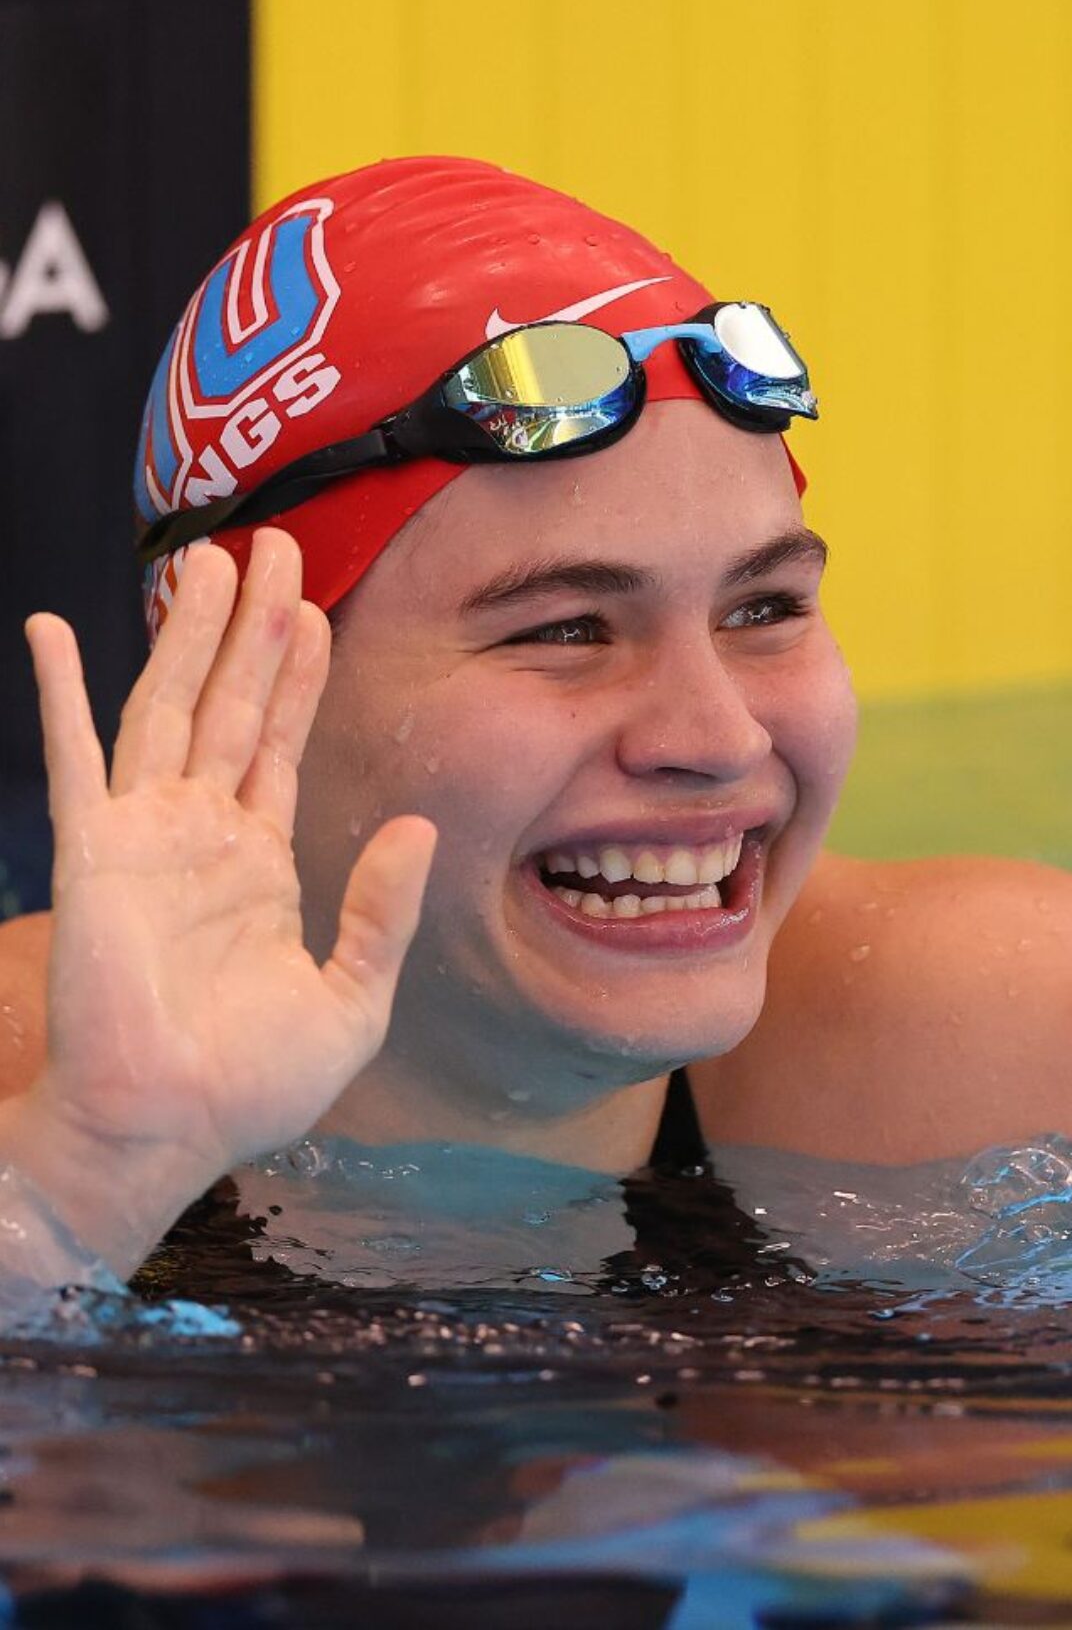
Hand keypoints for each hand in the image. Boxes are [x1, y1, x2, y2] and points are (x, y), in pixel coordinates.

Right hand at [3, 530, 433, 1272]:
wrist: (170, 1128)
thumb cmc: (252, 1084)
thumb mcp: (353, 999)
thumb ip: (382, 911)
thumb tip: (415, 826)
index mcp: (258, 862)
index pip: (280, 743)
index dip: (299, 675)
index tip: (315, 608)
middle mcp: (200, 834)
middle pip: (230, 703)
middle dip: (252, 627)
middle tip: (272, 546)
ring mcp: (144, 835)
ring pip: (169, 706)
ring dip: (189, 634)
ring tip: (211, 559)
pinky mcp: (91, 850)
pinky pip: (75, 755)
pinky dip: (61, 689)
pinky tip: (52, 628)